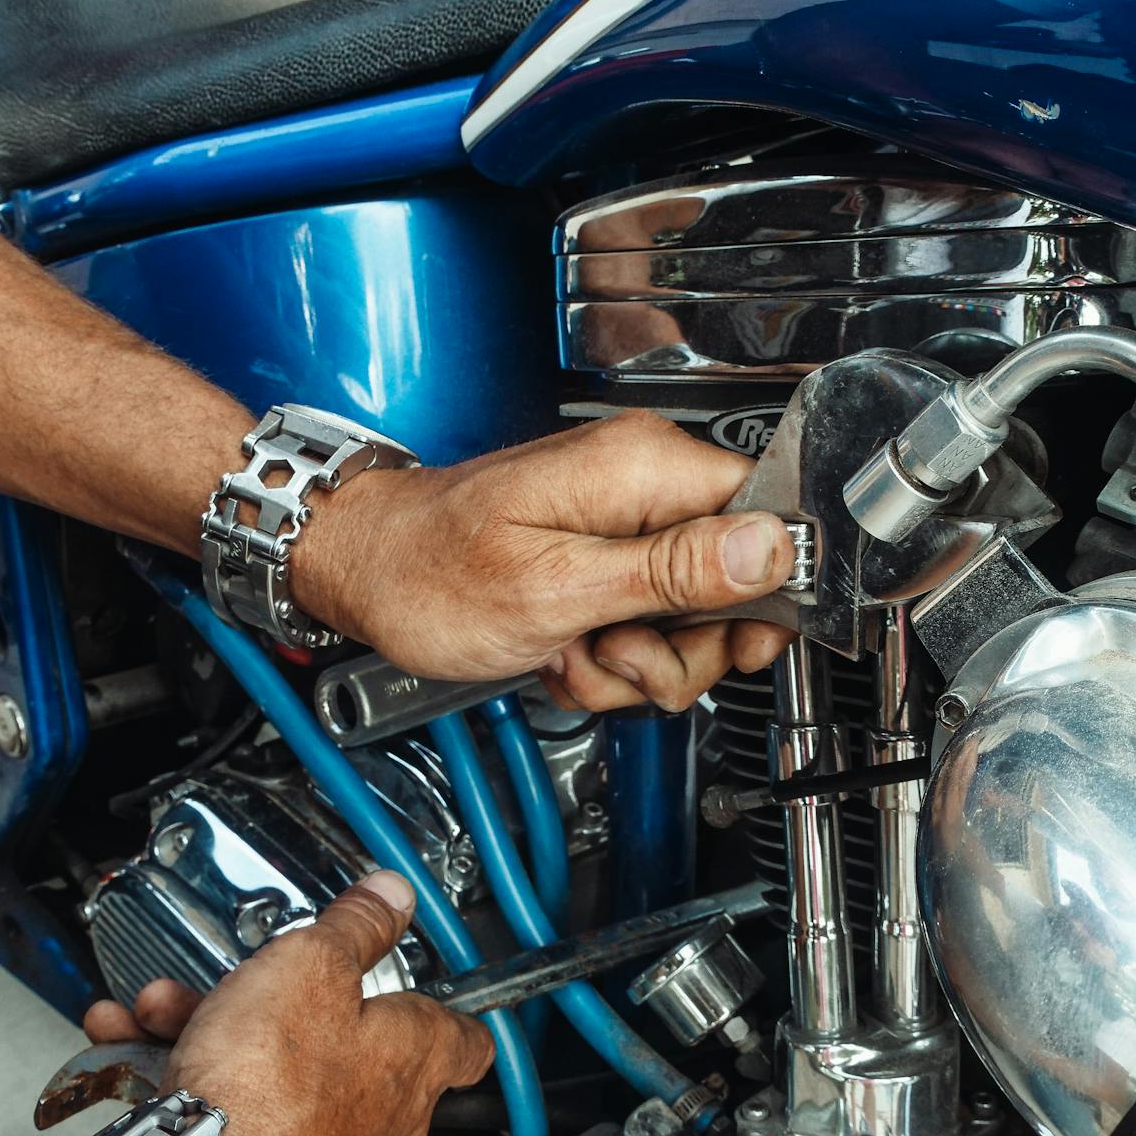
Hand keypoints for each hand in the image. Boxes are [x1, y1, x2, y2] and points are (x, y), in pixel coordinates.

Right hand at [82, 872, 493, 1135]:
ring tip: (167, 1010)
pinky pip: (235, 1112)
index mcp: (417, 1057)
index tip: (422, 983)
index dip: (446, 1004)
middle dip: (279, 999)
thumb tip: (391, 896)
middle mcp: (386, 1116)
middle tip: (244, 980)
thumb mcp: (314, 964)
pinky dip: (187, 1079)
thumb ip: (355, 925)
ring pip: (277, 1070)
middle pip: (343, 1038)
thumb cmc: (271, 1086)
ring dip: (216, 1029)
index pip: (466, 1038)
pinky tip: (138, 1051)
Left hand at [293, 414, 796, 712]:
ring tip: (574, 652)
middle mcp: (643, 488)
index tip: (724, 638)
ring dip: (636, 666)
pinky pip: (643, 632)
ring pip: (688, 625)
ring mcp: (624, 530)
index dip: (761, 592)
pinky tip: (561, 653)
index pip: (769, 516)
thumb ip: (672, 569)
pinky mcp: (603, 567)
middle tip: (616, 652)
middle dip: (680, 647)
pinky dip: (605, 662)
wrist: (363, 575)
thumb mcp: (559, 587)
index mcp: (645, 469)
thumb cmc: (430, 573)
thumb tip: (772, 548)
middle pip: (735, 586)